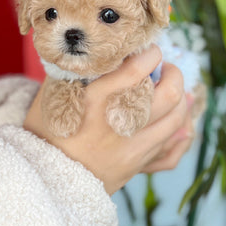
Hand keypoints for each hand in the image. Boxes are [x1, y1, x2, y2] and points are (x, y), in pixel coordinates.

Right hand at [23, 46, 197, 193]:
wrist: (44, 177)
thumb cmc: (47, 131)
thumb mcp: (52, 93)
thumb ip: (77, 69)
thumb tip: (101, 48)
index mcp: (94, 101)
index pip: (137, 70)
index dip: (151, 54)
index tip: (150, 51)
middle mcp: (117, 123)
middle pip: (167, 94)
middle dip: (174, 74)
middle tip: (166, 69)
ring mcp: (131, 147)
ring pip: (176, 119)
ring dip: (181, 99)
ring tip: (172, 90)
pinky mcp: (137, 164)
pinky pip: (172, 148)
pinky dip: (181, 130)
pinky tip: (178, 120)